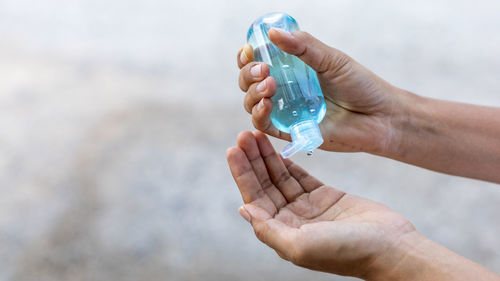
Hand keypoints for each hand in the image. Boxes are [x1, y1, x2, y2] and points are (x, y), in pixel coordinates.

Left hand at [226, 131, 416, 277]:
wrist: (390, 247)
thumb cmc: (347, 251)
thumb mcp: (300, 245)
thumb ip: (268, 230)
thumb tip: (243, 210)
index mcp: (282, 233)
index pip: (254, 199)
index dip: (242, 174)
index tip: (232, 149)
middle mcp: (291, 220)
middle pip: (265, 185)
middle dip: (252, 160)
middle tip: (243, 133)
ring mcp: (308, 208)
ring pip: (281, 177)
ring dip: (268, 157)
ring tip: (256, 134)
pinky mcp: (325, 196)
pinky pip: (300, 175)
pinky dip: (289, 161)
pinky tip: (278, 147)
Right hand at [237, 28, 410, 154]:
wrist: (381, 116)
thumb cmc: (361, 86)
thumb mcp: (332, 59)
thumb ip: (304, 46)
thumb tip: (273, 33)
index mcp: (293, 70)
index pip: (260, 61)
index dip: (248, 56)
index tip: (250, 50)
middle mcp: (286, 90)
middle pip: (250, 82)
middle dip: (249, 74)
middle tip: (264, 69)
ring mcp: (287, 111)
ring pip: (252, 103)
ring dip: (252, 93)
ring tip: (269, 86)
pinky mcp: (291, 132)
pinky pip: (265, 125)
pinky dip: (259, 114)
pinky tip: (266, 104)